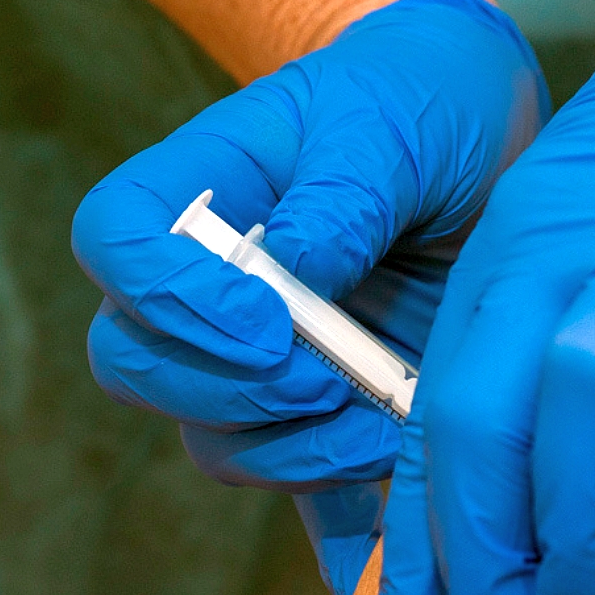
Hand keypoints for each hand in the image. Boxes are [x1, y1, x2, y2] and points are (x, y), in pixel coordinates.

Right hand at [71, 0, 549, 594]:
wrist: (478, 150)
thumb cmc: (422, 109)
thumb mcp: (393, 130)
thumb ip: (341, 200)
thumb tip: (288, 277)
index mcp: (199, 188)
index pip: (116, 241)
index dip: (169, 299)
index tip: (269, 323)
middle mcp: (205, 283)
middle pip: (135, 363)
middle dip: (227, 393)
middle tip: (325, 384)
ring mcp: (251, 354)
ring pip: (211, 438)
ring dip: (290, 451)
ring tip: (385, 427)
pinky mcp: (309, 407)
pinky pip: (285, 471)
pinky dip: (329, 486)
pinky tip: (387, 479)